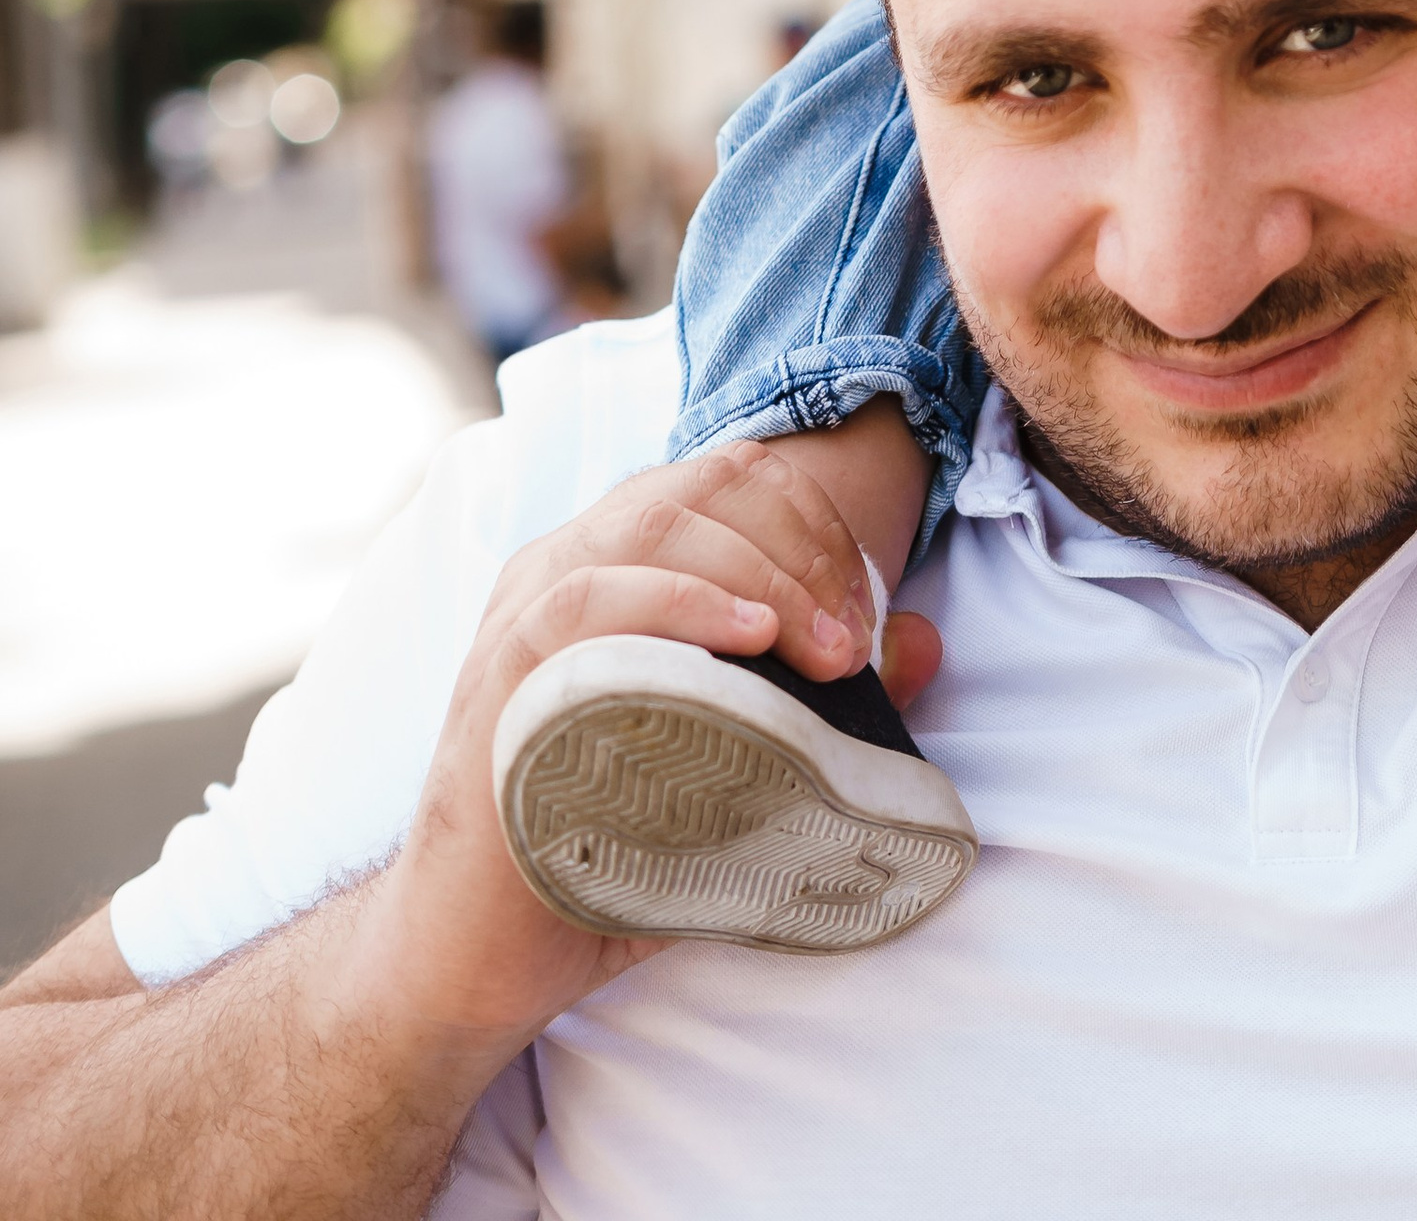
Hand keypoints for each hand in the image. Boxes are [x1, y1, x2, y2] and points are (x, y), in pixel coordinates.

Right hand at [362, 437, 945, 1047]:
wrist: (475, 954)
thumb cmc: (607, 847)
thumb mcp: (729, 759)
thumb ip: (820, 697)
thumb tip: (924, 642)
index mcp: (611, 565)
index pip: (725, 480)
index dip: (813, 520)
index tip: (871, 602)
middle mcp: (562, 566)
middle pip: (700, 491)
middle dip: (801, 543)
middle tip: (858, 634)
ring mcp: (524, 614)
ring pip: (653, 524)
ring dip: (759, 569)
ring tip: (825, 642)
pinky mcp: (503, 676)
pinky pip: (589, 597)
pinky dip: (679, 598)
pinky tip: (749, 631)